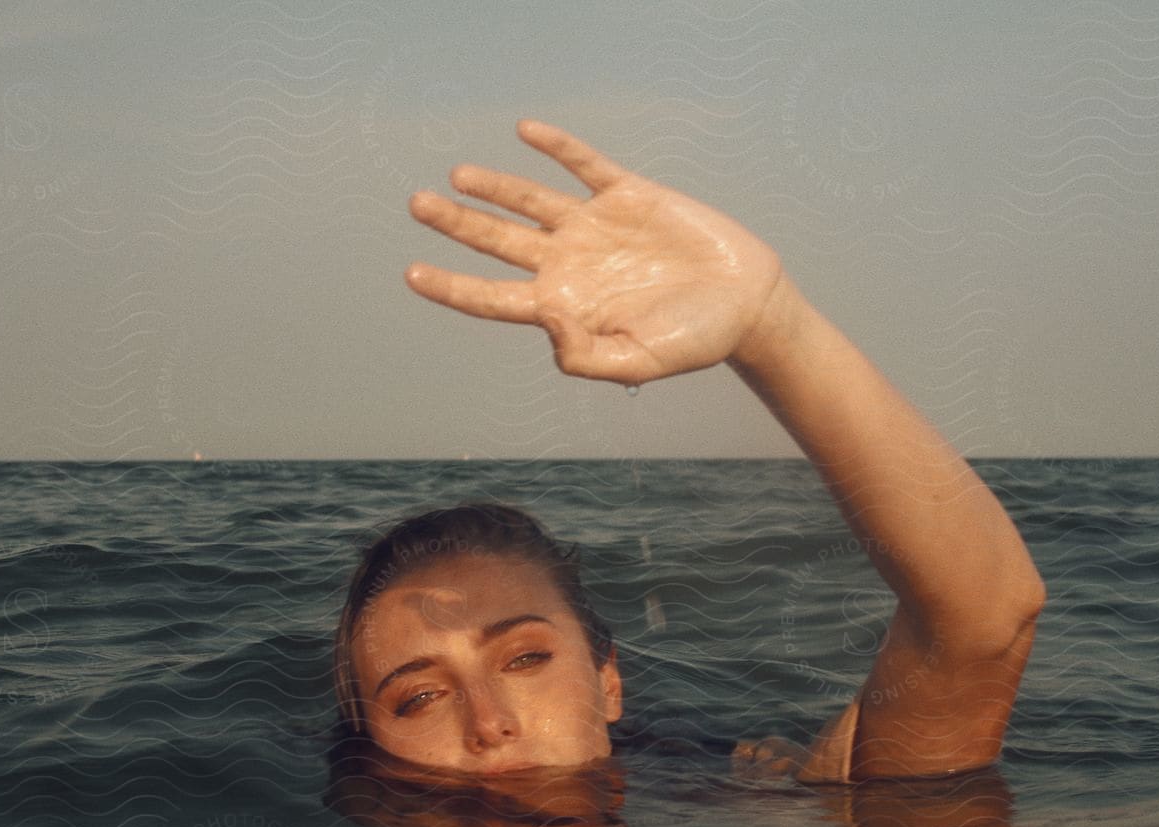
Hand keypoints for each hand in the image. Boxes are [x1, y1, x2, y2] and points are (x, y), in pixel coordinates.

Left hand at [404, 119, 790, 385]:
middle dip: (457, 224)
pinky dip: (557, 147)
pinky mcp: (628, 195)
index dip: (452, 287)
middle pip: (498, 242)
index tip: (412, 274)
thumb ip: (587, 354)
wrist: (746, 303)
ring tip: (457, 175)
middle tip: (417, 205)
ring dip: (493, 187)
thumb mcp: (639, 362)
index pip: (493, 298)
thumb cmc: (693, 342)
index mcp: (564, 306)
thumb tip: (546, 319)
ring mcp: (595, 227)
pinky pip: (584, 165)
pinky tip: (526, 131)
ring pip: (530, 201)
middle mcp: (569, 263)